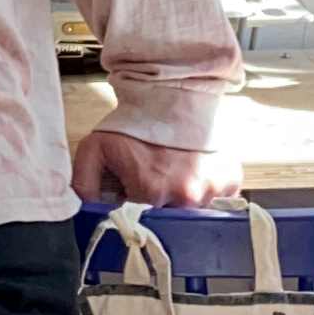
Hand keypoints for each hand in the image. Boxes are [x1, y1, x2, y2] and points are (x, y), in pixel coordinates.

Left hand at [73, 126, 240, 210]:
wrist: (172, 94)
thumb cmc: (136, 123)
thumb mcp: (96, 149)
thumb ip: (84, 183)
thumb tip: (85, 213)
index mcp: (152, 191)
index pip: (141, 221)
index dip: (136, 207)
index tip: (136, 193)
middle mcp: (186, 196)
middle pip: (170, 220)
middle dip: (161, 205)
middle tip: (156, 179)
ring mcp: (212, 188)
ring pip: (196, 211)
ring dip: (185, 198)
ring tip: (175, 171)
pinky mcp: (230, 179)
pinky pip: (220, 197)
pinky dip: (209, 188)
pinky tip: (195, 169)